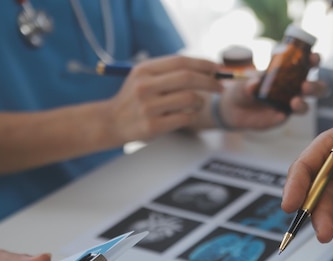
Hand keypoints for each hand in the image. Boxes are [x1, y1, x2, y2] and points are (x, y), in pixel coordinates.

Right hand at [105, 55, 223, 143]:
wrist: (111, 122)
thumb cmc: (135, 98)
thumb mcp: (144, 77)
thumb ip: (169, 70)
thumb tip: (205, 67)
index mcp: (144, 70)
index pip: (181, 61)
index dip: (203, 63)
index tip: (217, 68)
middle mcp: (145, 86)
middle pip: (188, 78)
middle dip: (210, 81)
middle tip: (221, 87)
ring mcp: (148, 107)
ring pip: (190, 99)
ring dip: (201, 101)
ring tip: (198, 103)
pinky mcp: (153, 126)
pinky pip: (186, 118)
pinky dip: (193, 115)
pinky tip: (188, 115)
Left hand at [218, 53, 327, 129]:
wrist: (234, 108)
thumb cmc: (244, 87)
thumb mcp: (244, 81)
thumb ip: (249, 82)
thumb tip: (255, 83)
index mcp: (290, 72)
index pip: (307, 64)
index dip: (314, 60)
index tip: (313, 58)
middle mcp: (293, 89)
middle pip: (315, 88)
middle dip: (315, 87)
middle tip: (305, 86)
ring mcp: (288, 104)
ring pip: (305, 106)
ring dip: (303, 104)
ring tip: (294, 102)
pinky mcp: (280, 117)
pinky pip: (286, 117)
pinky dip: (283, 115)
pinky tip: (278, 115)